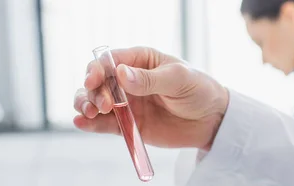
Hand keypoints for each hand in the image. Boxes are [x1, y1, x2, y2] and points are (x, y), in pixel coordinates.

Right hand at [73, 47, 227, 150]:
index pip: (110, 60)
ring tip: (88, 114)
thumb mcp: (178, 79)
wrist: (212, 120)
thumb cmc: (198, 90)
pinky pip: (105, 124)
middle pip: (97, 81)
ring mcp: (126, 102)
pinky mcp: (128, 124)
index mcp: (140, 60)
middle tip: (104, 105)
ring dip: (86, 105)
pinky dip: (90, 124)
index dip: (97, 69)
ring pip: (95, 101)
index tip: (94, 81)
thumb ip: (149, 79)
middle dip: (93, 91)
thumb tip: (121, 74)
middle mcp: (128, 79)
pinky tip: (82, 123)